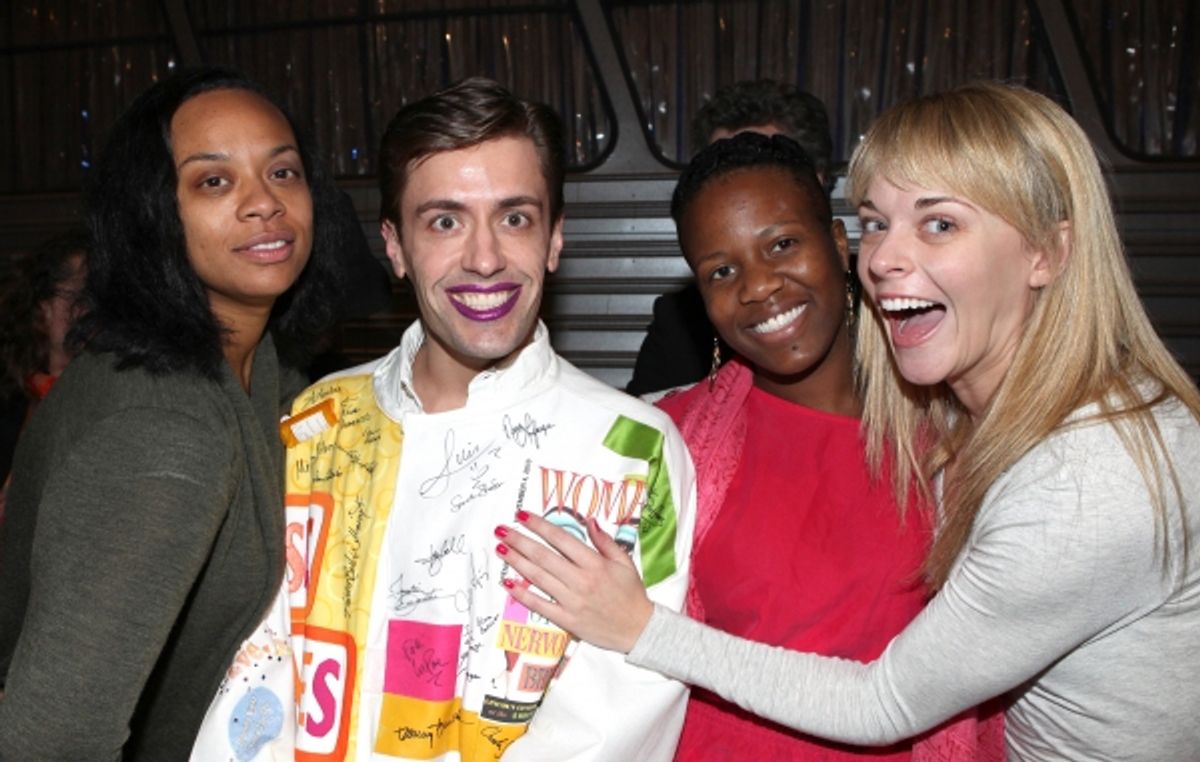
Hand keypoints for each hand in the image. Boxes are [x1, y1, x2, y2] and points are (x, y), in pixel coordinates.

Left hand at [495, 511, 653, 653]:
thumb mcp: (625, 562)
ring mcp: (572, 601)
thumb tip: (590, 521)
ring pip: (538, 577)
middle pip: (543, 556)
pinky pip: (540, 605)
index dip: (539, 526)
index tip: (523, 516)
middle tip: (502, 530)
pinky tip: (508, 583)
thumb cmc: (632, 595)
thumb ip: (605, 542)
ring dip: (517, 562)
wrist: (639, 629)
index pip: (561, 539)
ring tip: (501, 549)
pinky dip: (523, 594)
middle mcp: (581, 580)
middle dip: (520, 541)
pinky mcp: (567, 620)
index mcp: (595, 564)